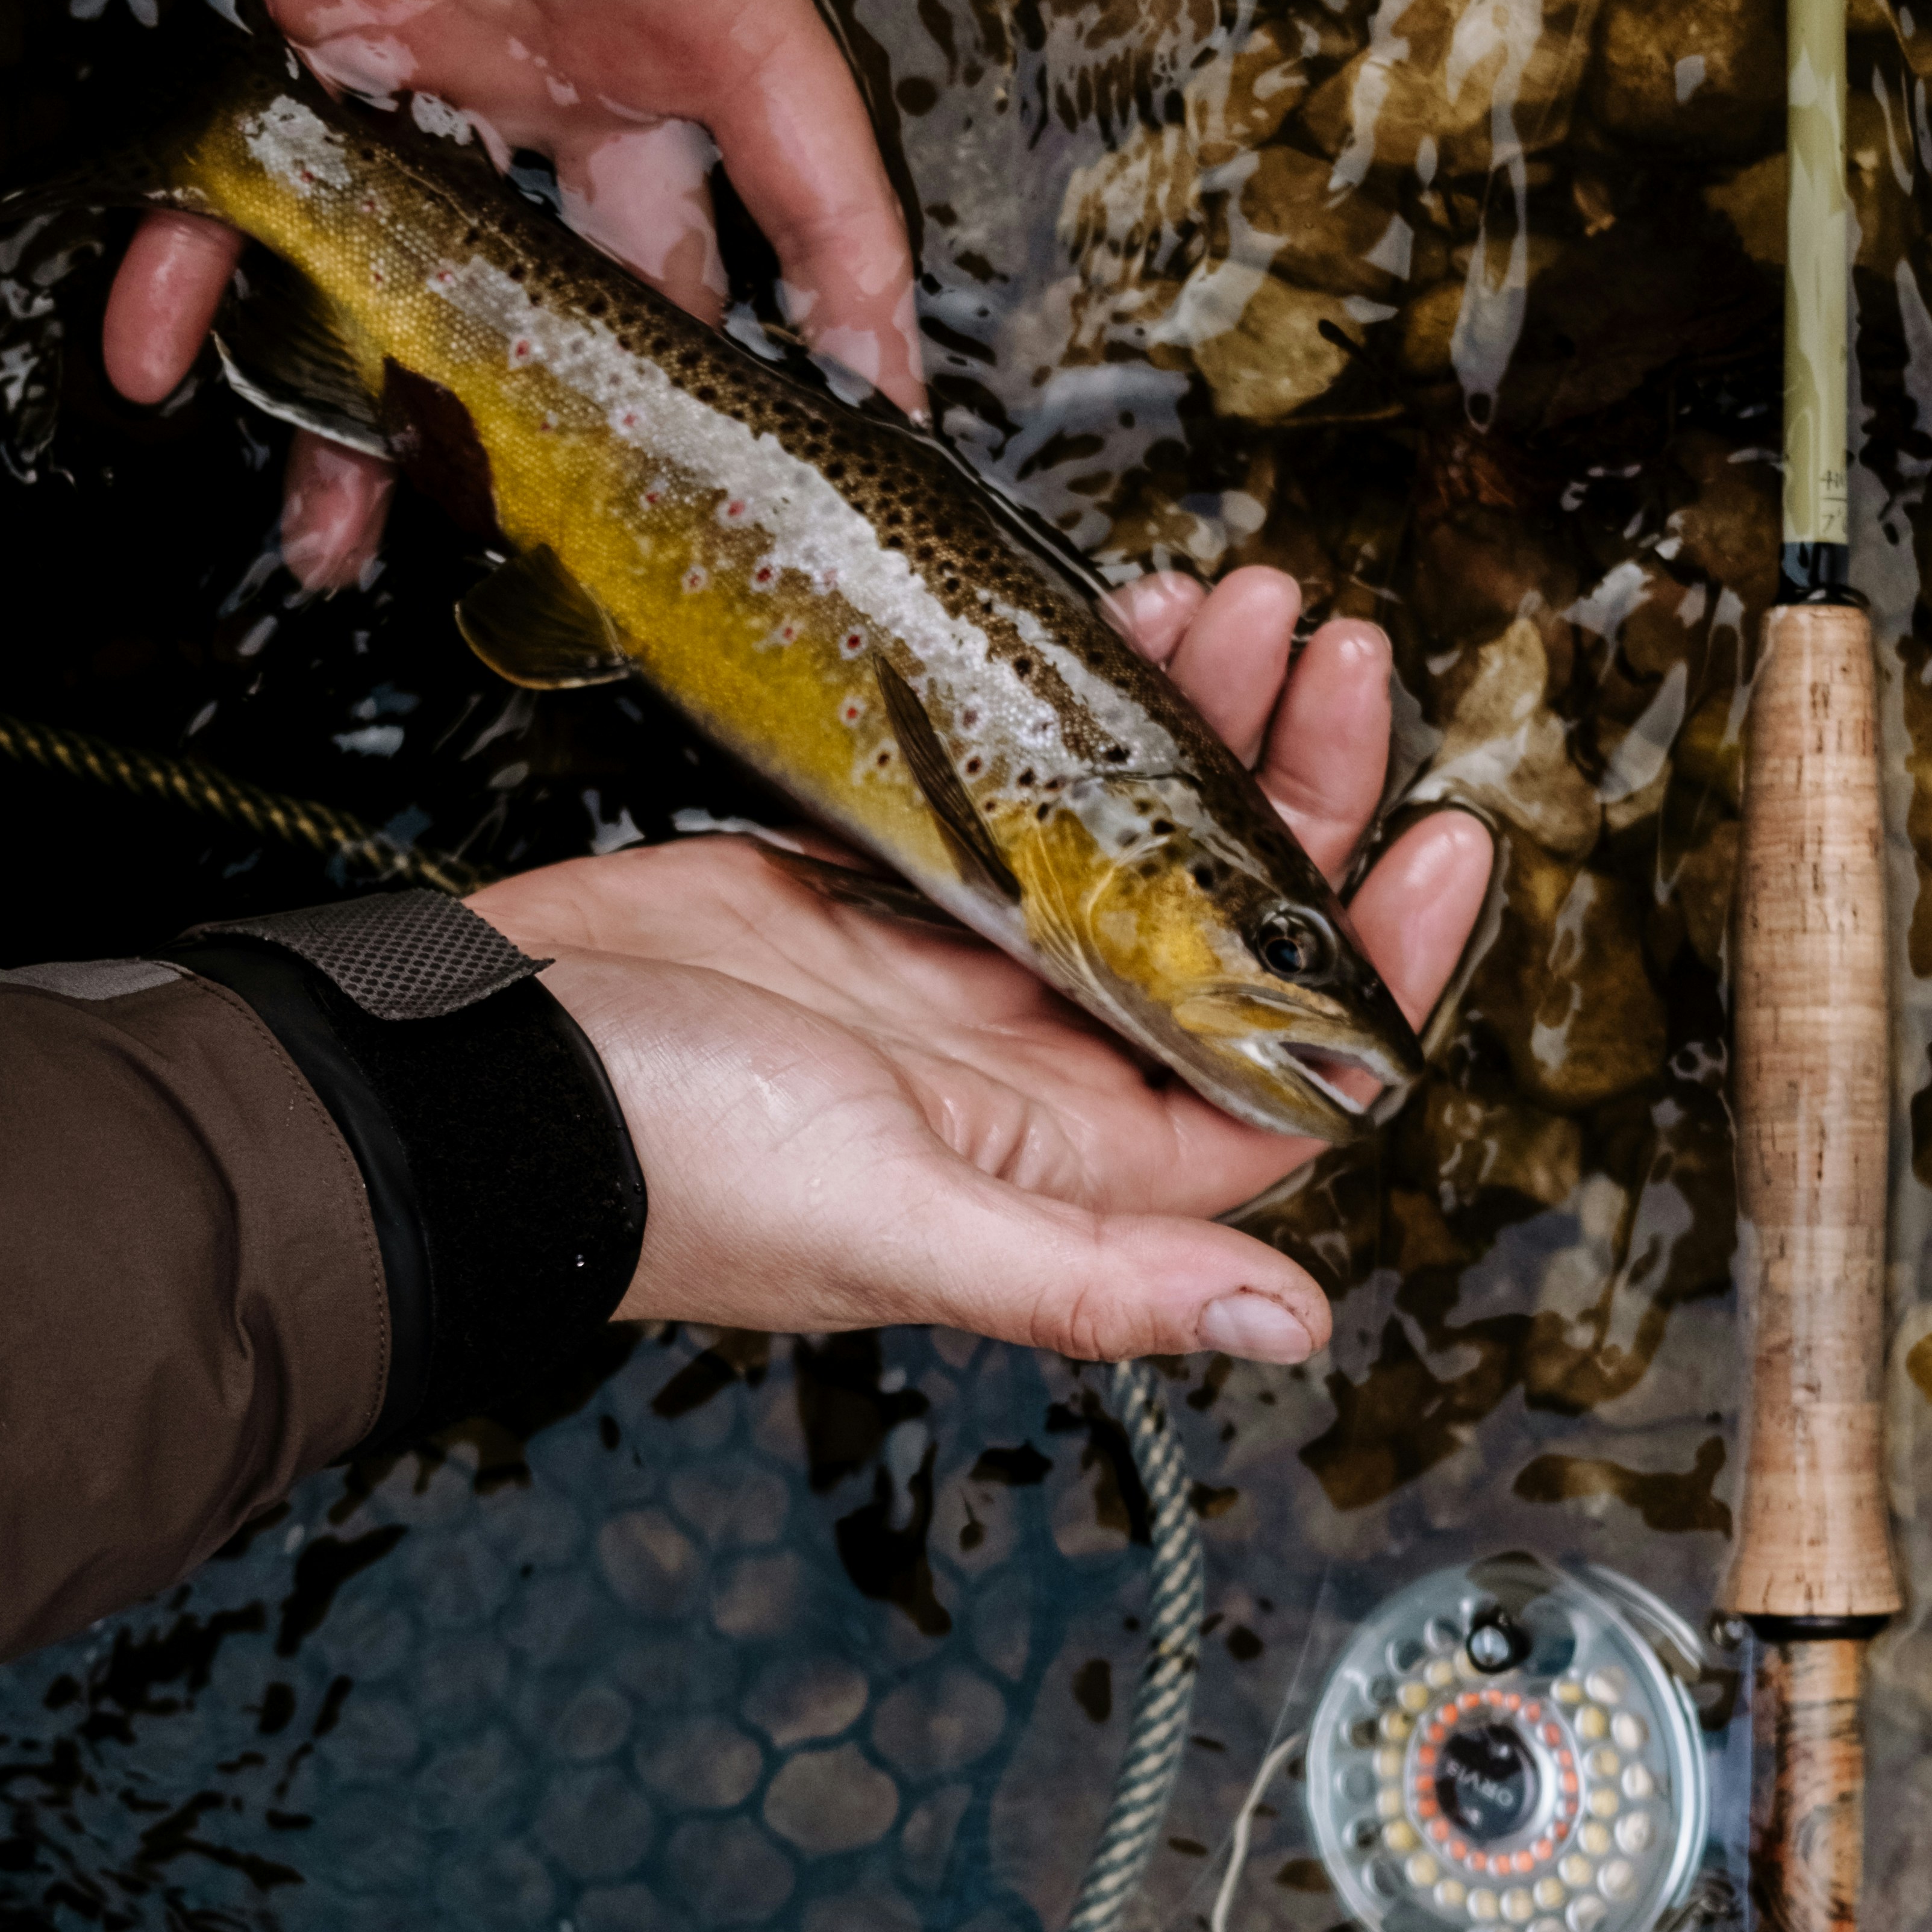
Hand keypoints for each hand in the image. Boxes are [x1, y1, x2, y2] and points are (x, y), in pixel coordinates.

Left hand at [104, 0, 1130, 585]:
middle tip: (591, 553)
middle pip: (626, 280)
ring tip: (337, 536)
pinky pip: (270, 188)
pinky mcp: (314, 31)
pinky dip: (208, 270)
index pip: (812, 191)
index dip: (853, 316)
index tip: (877, 444)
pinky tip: (161, 350)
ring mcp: (448, 57)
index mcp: (699, 1)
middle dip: (613, 419)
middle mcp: (584, 56)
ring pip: (441, 274)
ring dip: (388, 401)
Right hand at [468, 572, 1494, 1365]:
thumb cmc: (668, 1163)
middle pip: (1226, 929)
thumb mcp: (894, 1219)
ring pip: (1135, 840)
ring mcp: (959, 964)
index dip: (1378, 967)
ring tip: (1247, 602)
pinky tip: (1122, 628)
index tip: (1446, 838)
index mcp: (1068, 1166)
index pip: (1284, 1075)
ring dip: (1201, 726)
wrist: (485, 1067)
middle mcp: (1034, 1069)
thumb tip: (1289, 1329)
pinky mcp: (881, 880)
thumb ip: (1096, 1278)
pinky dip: (1078, 711)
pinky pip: (1024, 786)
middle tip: (1340, 651)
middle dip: (1301, 791)